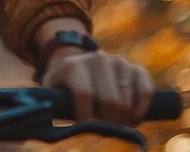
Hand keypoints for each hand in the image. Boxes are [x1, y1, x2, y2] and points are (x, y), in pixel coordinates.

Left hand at [39, 47, 153, 125]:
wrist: (77, 64)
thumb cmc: (63, 86)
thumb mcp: (51, 92)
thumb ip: (49, 104)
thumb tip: (44, 120)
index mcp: (73, 65)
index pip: (85, 95)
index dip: (87, 117)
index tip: (86, 128)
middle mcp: (97, 59)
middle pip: (109, 101)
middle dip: (108, 122)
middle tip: (104, 129)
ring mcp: (118, 62)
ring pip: (127, 100)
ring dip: (124, 119)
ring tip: (115, 125)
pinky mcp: (135, 68)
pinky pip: (146, 91)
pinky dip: (141, 109)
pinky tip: (133, 118)